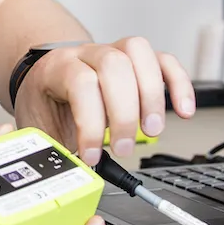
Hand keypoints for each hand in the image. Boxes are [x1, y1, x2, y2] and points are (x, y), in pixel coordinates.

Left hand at [13, 36, 195, 165]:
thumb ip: (53, 145)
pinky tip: (184, 110)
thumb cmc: (43, 101)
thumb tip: (69, 173)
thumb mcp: (38, 124)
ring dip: (152, 95)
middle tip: (124, 148)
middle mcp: (87, 54)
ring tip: (152, 130)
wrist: (43, 76)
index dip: (90, 123)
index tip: (91, 156)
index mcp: (58, 68)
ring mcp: (113, 51)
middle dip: (124, 112)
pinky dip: (179, 84)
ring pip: (139, 53)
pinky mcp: (136, 61)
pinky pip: (164, 61)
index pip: (81, 84)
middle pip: (113, 65)